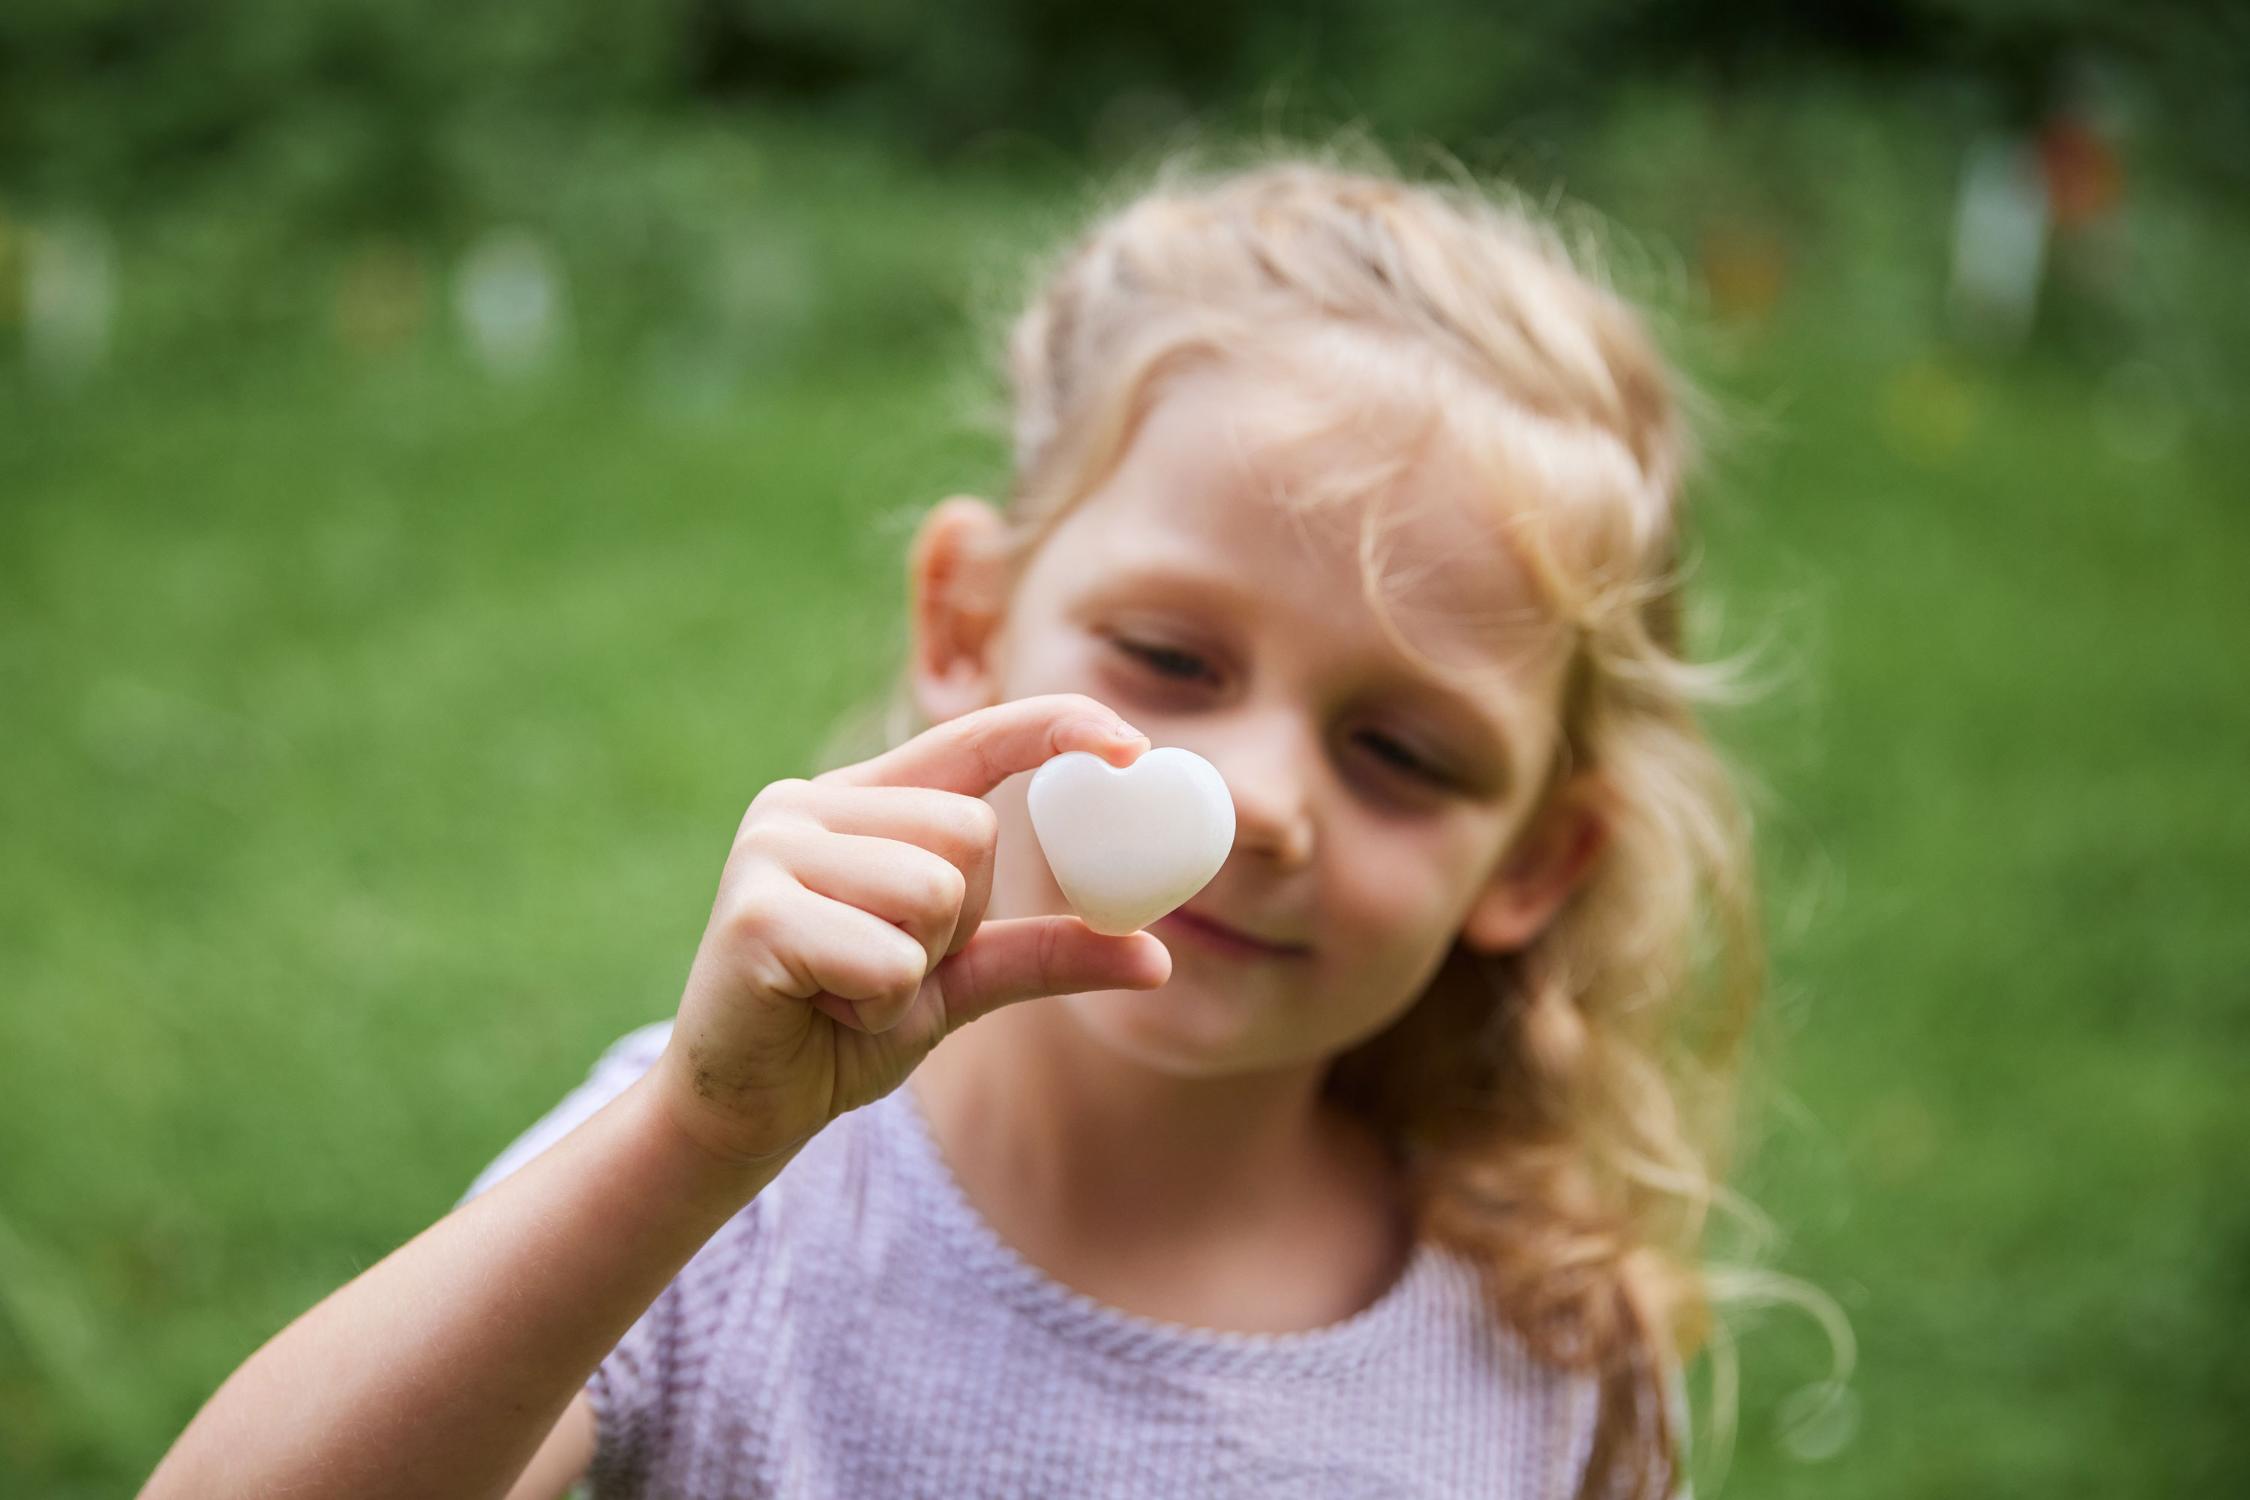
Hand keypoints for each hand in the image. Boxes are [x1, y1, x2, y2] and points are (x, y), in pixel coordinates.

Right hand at [651, 694, 1172, 1166]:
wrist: (741, 1110)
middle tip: (888, 966)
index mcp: (861, 800)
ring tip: (849, 988)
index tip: (1133, 747)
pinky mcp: (754, 911)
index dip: (1056, 729)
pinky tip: (821, 1008)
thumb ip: (1045, 953)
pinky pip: (887, 956)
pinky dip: (877, 1003)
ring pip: (935, 891)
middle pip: (972, 832)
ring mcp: (772, 847)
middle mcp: (809, 803)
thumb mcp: (960, 984)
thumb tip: (1159, 956)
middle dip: (958, 923)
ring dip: (915, 969)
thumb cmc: (843, 1029)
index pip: (973, 738)